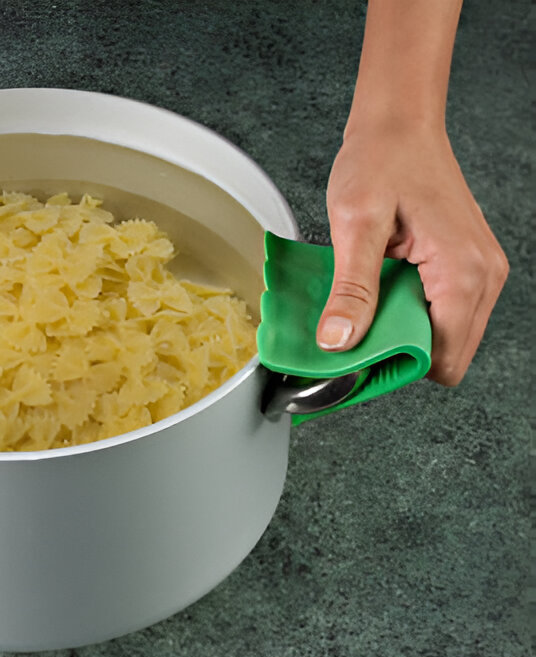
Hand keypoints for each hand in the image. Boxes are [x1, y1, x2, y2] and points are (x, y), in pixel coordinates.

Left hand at [319, 121, 507, 385]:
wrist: (399, 124)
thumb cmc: (382, 160)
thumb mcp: (355, 225)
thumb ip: (352, 290)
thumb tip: (340, 342)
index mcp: (463, 272)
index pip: (440, 359)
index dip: (394, 367)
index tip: (353, 359)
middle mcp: (483, 277)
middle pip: (445, 355)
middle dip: (396, 354)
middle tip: (351, 331)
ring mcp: (478, 272)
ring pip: (441, 336)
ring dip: (399, 332)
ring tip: (363, 306)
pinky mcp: (465, 266)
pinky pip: (439, 311)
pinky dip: (405, 313)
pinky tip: (377, 292)